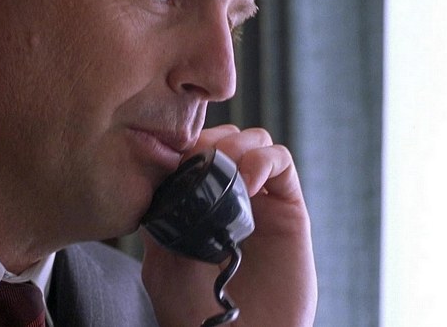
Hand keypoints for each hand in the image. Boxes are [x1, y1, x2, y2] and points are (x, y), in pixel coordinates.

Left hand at [141, 125, 316, 325]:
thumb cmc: (194, 312)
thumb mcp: (161, 264)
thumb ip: (159, 223)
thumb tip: (156, 182)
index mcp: (197, 204)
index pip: (195, 152)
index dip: (185, 143)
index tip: (171, 155)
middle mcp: (230, 196)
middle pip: (226, 139)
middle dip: (211, 139)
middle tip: (198, 159)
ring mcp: (261, 200)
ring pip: (255, 141)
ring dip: (237, 145)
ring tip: (224, 171)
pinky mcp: (290, 209)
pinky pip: (282, 162)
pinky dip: (264, 160)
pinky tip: (248, 184)